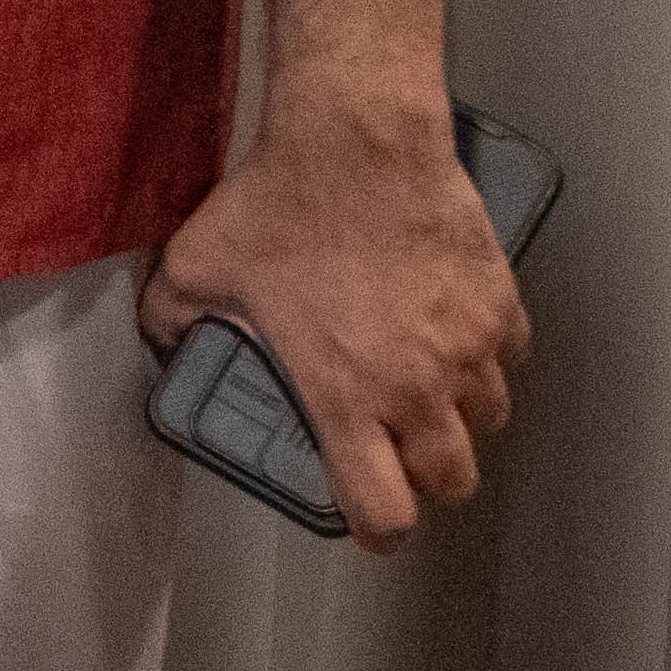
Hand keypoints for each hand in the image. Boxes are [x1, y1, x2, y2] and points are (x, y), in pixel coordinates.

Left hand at [138, 103, 525, 547]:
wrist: (357, 145)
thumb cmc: (276, 209)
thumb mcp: (195, 269)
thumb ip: (172, 318)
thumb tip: (161, 338)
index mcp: (346, 397)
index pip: (385, 508)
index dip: (377, 526)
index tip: (368, 520)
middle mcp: (419, 388)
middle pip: (454, 480)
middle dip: (429, 481)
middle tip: (402, 457)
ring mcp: (469, 348)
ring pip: (489, 419)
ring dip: (462, 418)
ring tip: (428, 392)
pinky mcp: (502, 305)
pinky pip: (508, 357)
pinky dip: (488, 357)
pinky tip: (455, 336)